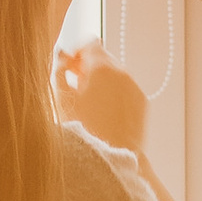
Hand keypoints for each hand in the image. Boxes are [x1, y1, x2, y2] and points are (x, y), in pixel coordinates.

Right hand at [54, 39, 148, 153]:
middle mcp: (123, 72)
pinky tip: (103, 112)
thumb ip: (59, 69)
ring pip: (115, 74)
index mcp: (102, 67)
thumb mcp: (62, 98)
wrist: (111, 158)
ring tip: (88, 103)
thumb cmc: (82, 130)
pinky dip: (114, 93)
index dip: (76, 51)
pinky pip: (126, 89)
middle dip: (88, 67)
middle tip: (74, 85)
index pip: (90, 43)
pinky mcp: (142, 102)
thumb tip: (61, 53)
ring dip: (101, 81)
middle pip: (103, 57)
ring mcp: (135, 87)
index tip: (68, 66)